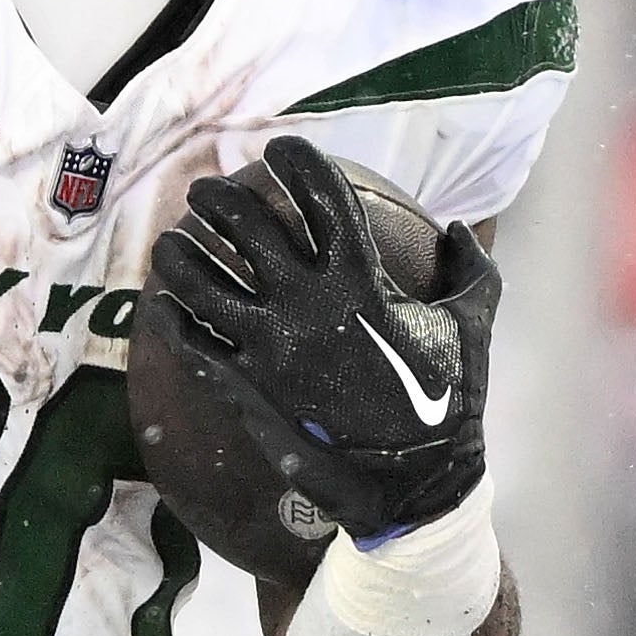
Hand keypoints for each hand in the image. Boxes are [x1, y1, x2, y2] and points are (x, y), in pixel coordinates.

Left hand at [144, 139, 491, 539]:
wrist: (413, 484)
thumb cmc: (450, 405)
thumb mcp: (474, 327)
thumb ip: (471, 271)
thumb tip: (461, 231)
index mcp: (360, 280)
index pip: (321, 196)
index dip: (297, 163)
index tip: (279, 151)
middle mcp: (306, 304)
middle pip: (246, 227)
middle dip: (220, 199)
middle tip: (207, 192)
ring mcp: (270, 347)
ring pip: (202, 282)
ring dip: (180, 256)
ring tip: (170, 243)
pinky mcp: (246, 388)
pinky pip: (193, 345)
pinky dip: (172, 322)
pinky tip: (161, 307)